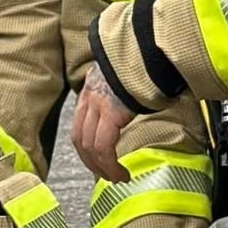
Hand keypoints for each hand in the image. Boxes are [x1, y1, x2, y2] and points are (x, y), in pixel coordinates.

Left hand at [72, 66, 135, 181]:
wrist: (148, 48)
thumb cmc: (143, 64)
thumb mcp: (124, 80)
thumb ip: (119, 94)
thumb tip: (129, 106)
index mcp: (90, 92)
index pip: (79, 127)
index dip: (86, 149)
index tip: (98, 163)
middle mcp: (89, 98)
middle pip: (79, 140)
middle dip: (91, 163)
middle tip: (105, 176)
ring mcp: (97, 105)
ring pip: (89, 147)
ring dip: (102, 168)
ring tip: (116, 178)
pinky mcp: (111, 112)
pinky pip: (104, 147)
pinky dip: (110, 165)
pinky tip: (121, 174)